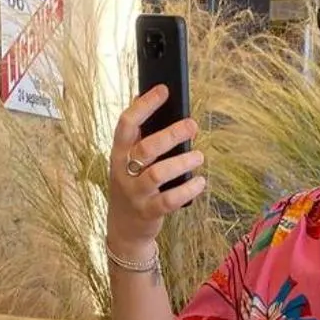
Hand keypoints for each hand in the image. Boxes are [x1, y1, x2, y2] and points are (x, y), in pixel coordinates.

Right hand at [108, 87, 204, 245]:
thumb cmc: (132, 186)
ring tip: (199, 156)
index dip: (145, 105)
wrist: (124, 228)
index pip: (126, 124)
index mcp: (118, 153)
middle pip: (146, 148)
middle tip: (192, 125)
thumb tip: (144, 97)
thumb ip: (137, 136)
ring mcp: (135, 193)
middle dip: (171, 134)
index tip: (164, 90)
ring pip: (158, 174)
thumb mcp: (127, 161)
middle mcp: (124, 172)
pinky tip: (200, 182)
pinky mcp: (148, 212)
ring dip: (182, 162)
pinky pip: (170, 200)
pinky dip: (188, 189)